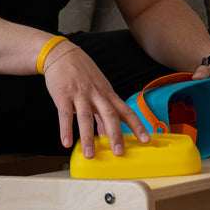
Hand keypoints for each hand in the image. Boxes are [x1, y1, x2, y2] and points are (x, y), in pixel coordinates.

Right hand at [43, 42, 150, 156]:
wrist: (62, 54)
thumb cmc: (82, 73)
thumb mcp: (97, 89)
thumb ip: (100, 113)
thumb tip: (105, 133)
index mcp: (107, 94)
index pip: (126, 111)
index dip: (137, 125)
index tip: (147, 140)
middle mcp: (96, 94)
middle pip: (110, 115)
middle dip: (116, 135)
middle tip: (119, 153)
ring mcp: (80, 94)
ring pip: (86, 117)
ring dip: (88, 137)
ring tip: (90, 154)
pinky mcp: (63, 95)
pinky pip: (64, 114)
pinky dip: (66, 129)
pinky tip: (66, 142)